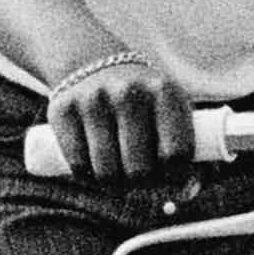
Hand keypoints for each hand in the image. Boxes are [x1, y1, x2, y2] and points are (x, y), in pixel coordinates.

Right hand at [40, 51, 201, 186]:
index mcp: (165, 91)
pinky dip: (87, 177)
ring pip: (107, 173)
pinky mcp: (62, 109)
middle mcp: (129, 92)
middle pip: (140, 170)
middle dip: (142, 184)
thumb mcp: (171, 111)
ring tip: (119, 177)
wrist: (93, 61)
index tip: (170, 178)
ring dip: (114, 186)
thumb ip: (191, 152)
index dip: (176, 176)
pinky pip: (78, 166)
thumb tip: (187, 193)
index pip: (176, 153)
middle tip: (141, 179)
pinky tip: (94, 168)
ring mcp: (93, 100)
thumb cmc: (145, 101)